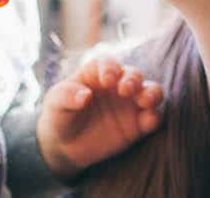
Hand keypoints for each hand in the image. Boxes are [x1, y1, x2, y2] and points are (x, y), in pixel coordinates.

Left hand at [37, 56, 163, 179]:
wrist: (65, 146)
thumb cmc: (59, 116)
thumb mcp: (55, 104)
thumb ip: (67, 96)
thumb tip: (84, 95)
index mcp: (96, 73)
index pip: (108, 63)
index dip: (110, 68)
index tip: (107, 81)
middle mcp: (117, 85)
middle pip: (133, 74)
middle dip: (133, 79)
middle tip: (125, 90)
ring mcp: (129, 104)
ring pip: (151, 91)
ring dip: (152, 93)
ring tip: (145, 101)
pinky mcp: (138, 125)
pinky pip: (153, 117)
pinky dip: (154, 117)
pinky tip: (148, 121)